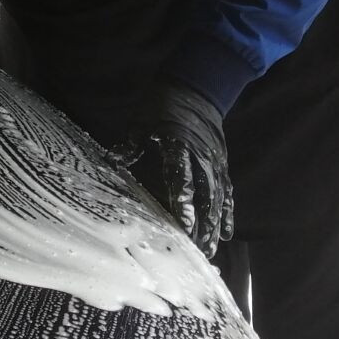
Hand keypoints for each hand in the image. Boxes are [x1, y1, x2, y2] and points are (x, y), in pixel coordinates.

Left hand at [115, 81, 232, 256]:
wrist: (195, 89)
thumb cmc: (162, 106)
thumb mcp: (141, 121)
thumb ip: (129, 144)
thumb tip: (111, 161)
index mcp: (181, 144)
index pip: (182, 175)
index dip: (183, 200)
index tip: (184, 222)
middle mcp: (203, 156)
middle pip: (205, 194)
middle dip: (203, 223)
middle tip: (199, 249)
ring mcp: (215, 162)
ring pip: (218, 198)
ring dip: (214, 224)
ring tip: (210, 250)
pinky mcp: (222, 164)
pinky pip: (227, 192)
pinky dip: (227, 213)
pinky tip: (225, 234)